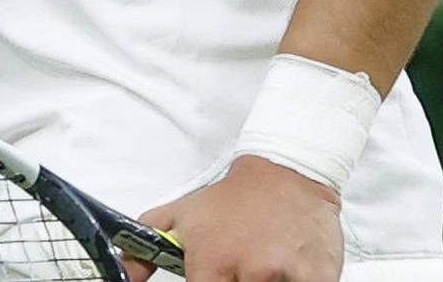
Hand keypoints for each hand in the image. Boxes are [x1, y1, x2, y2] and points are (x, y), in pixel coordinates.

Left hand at [138, 159, 343, 281]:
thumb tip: (123, 275)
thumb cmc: (233, 199)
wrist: (287, 171)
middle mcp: (250, 272)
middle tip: (244, 271)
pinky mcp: (320, 277)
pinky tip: (290, 270)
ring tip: (267, 268)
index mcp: (213, 263)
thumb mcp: (181, 217)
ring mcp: (287, 276)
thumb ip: (145, 251)